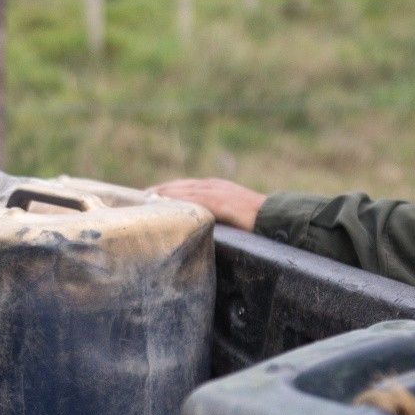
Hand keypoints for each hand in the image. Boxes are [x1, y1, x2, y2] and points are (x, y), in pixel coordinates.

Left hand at [148, 178, 265, 230]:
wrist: (275, 218)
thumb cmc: (255, 221)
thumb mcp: (231, 215)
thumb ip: (214, 217)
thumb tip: (198, 229)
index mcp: (216, 187)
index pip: (185, 186)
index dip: (166, 190)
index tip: (149, 196)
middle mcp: (214, 185)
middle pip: (180, 185)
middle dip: (160, 191)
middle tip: (140, 198)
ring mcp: (217, 192)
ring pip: (183, 190)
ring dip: (164, 194)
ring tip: (145, 200)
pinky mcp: (220, 201)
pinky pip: (194, 199)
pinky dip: (177, 200)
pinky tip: (164, 204)